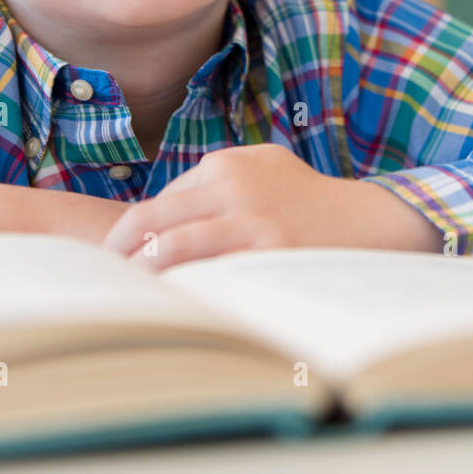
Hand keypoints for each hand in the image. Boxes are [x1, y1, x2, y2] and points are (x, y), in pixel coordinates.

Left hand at [100, 144, 443, 269]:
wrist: (371, 221)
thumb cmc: (309, 202)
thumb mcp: (263, 169)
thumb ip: (215, 185)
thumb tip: (159, 219)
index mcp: (225, 165)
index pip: (157, 205)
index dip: (132, 238)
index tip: (116, 263)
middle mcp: (232, 184)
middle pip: (148, 219)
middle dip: (118, 252)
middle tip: (101, 280)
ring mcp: (250, 218)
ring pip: (169, 246)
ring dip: (140, 274)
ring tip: (125, 298)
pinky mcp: (268, 251)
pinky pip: (208, 274)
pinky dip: (181, 290)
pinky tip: (171, 308)